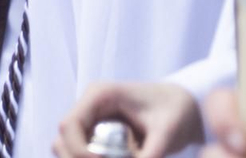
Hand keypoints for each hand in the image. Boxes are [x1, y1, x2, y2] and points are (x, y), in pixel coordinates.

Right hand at [53, 82, 201, 157]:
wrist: (183, 107)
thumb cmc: (176, 112)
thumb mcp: (167, 134)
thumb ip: (150, 155)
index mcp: (100, 95)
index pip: (69, 125)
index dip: (78, 151)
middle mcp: (89, 107)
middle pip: (62, 141)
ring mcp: (90, 121)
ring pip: (66, 149)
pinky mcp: (95, 135)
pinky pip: (80, 154)